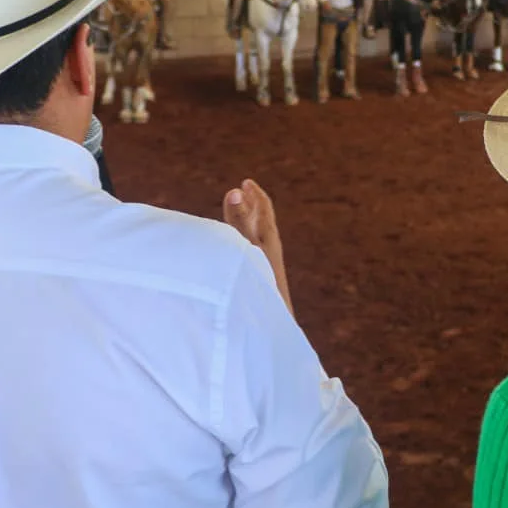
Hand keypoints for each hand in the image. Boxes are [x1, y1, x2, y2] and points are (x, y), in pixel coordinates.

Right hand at [222, 179, 291, 314]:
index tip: (246, 182)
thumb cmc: (258, 282)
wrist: (271, 324)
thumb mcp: (245, 246)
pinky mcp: (262, 279)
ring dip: (247, 224)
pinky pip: (252, 253)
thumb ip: (238, 219)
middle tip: (244, 192)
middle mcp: (270, 250)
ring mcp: (267, 265)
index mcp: (269, 239)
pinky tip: (235, 253)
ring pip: (257, 238)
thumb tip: (236, 190)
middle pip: (262, 222)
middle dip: (251, 206)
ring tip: (237, 218)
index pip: (264, 209)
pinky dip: (243, 242)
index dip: (255, 194)